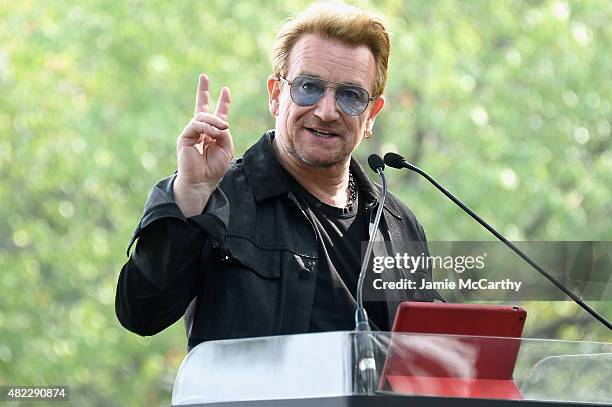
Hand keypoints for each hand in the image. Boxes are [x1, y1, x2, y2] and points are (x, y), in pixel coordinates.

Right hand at [174, 74, 233, 215]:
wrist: (202, 182)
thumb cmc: (214, 168)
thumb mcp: (226, 149)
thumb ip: (224, 133)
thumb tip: (218, 123)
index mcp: (213, 134)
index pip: (217, 114)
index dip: (223, 103)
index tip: (226, 90)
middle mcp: (201, 131)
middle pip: (201, 107)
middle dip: (203, 91)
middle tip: (203, 76)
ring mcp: (192, 133)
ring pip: (203, 116)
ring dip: (215, 121)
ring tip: (223, 129)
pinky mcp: (185, 137)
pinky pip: (196, 125)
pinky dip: (207, 128)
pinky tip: (214, 134)